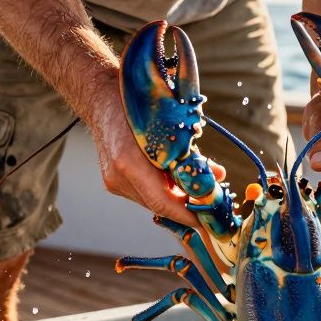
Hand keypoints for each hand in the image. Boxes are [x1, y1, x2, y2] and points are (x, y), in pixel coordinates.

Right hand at [92, 98, 224, 227]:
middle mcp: (118, 177)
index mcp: (129, 162)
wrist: (102, 99)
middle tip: (209, 205)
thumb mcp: (171, 127)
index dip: (186, 214)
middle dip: (185, 207)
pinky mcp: (112, 181)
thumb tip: (218, 175)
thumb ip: (193, 156)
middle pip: (158, 204)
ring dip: (174, 198)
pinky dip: (161, 189)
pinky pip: (143, 192)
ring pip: (151, 200)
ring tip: (195, 189)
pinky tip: (174, 180)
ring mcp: (113, 181)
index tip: (206, 221)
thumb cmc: (138, 106)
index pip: (162, 202)